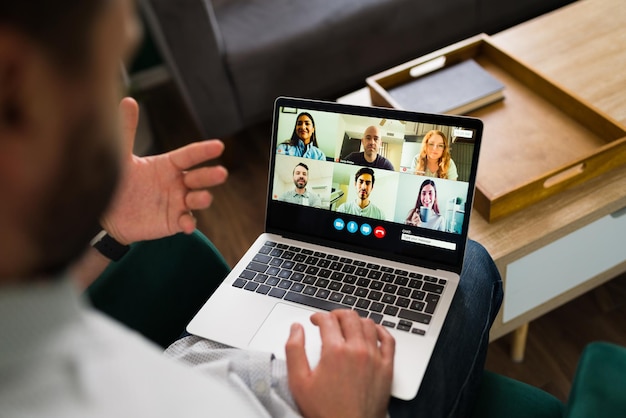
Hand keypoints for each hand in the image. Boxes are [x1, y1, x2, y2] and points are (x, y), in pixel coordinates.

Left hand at [101, 97, 227, 243]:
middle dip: (210, 175)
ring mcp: (178, 202)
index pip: (190, 155)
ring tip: (203, 197)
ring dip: (203, 198)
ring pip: (197, 199)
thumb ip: (127, 130)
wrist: (108, 213)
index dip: (204, 151)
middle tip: (221, 173)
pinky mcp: (174, 221)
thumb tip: (128, 99)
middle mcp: (178, 182)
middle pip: (199, 177)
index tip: (219, 145)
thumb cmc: (118, 182)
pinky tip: (185, 224)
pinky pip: (187, 221)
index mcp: (169, 164)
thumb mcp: (122, 156)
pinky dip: (189, 223)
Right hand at [286, 310, 394, 417]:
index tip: (315, 321)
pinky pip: (388, 340)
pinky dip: (380, 331)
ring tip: (348, 326)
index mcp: (335, 351)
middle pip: (349, 316)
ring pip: (368, 324)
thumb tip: (296, 329)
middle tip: (330, 320)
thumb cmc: (325, 411)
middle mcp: (357, 350)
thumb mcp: (299, 382)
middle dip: (336, 314)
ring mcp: (374, 357)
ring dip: (356, 320)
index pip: (328, 319)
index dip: (318, 316)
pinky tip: (373, 332)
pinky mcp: (387, 367)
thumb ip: (294, 350)